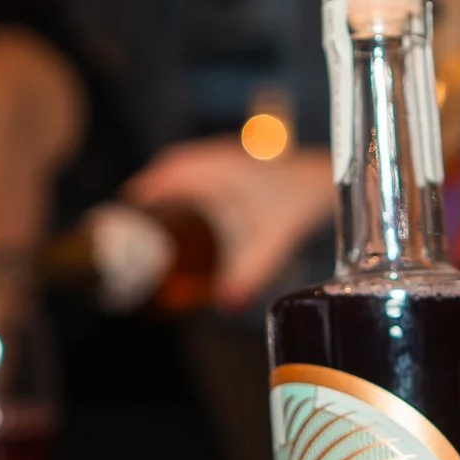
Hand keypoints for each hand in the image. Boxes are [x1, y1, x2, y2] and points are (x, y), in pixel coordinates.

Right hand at [124, 140, 334, 310]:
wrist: (329, 179)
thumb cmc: (301, 200)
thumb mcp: (274, 238)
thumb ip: (251, 272)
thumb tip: (227, 304)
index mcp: (224, 165)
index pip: (175, 168)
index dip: (150, 184)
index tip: (130, 202)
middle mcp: (224, 155)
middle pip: (175, 164)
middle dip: (153, 187)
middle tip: (136, 216)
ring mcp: (232, 156)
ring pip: (189, 164)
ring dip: (170, 183)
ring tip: (156, 212)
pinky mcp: (241, 163)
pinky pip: (203, 168)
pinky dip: (188, 183)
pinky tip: (190, 207)